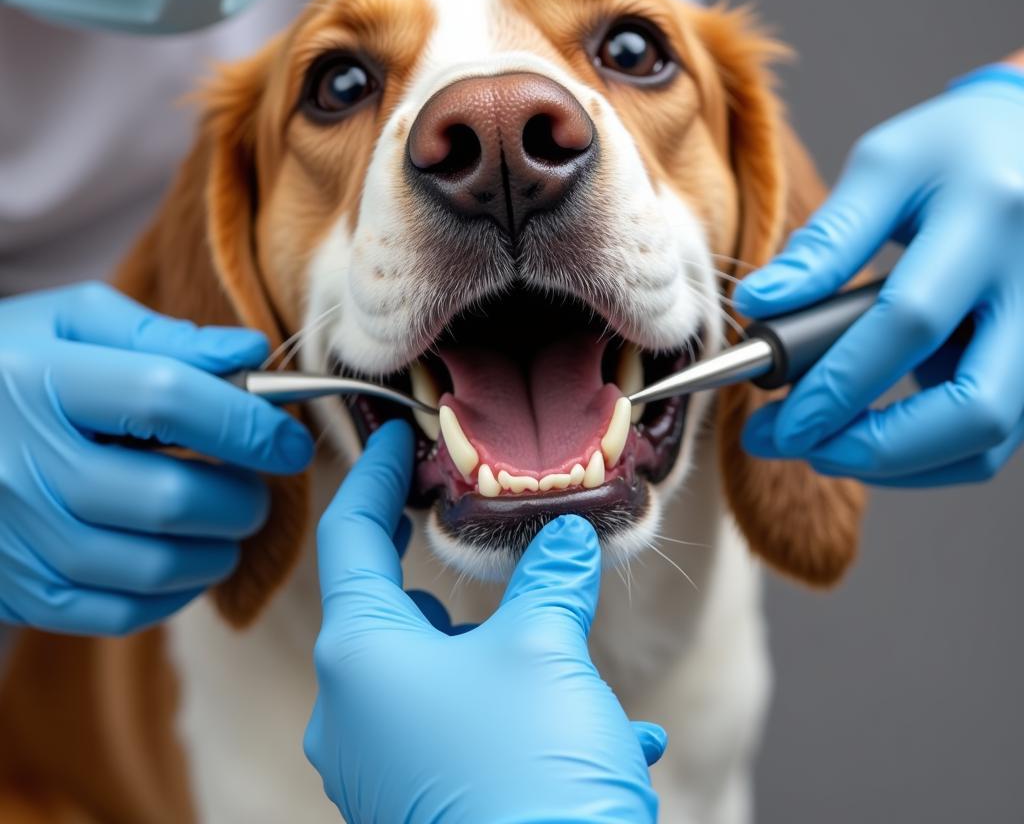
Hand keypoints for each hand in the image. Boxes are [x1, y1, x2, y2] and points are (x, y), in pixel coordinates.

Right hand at [0, 282, 312, 634]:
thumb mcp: (73, 323)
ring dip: (220, 548)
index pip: (167, 400)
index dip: (247, 421)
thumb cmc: (17, 365)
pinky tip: (190, 558)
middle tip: (262, 485)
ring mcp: (16, 536)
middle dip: (242, 497)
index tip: (290, 439)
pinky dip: (177, 593)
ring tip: (233, 519)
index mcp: (40, 380)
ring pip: (151, 566)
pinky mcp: (18, 589)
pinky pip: (118, 612)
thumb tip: (252, 353)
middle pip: (167, 497)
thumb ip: (162, 335)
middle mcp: (20, 464)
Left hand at [305, 420, 664, 823]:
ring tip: (562, 647)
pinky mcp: (422, 808)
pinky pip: (468, 738)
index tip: (391, 439)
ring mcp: (384, 770)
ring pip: (438, 675)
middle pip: (390, 609)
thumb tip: (563, 541)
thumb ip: (549, 580)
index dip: (370, 476)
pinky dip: (521, 717)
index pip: (349, 537)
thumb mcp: (545, 649)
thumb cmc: (529, 774)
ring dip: (499, 653)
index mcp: (361, 657)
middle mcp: (355, 714)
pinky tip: (606, 731)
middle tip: (476, 531)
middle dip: (443, 573)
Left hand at [735, 63, 1023, 485]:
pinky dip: (927, 451)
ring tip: (821, 443)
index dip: (839, 382)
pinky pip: (993, 433)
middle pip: (975, 409)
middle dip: (874, 447)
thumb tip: (758, 304)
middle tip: (795, 443)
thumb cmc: (956, 148)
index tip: (777, 416)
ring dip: (898, 460)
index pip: (912, 322)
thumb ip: (825, 241)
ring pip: (988, 437)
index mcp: (989, 221)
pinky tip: (868, 433)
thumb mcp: (886, 166)